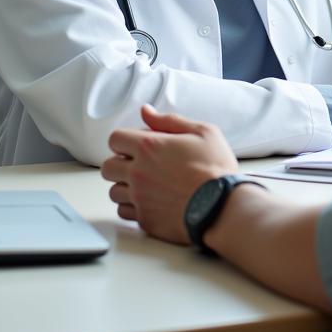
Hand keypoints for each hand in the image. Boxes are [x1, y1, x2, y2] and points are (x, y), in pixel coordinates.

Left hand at [100, 104, 237, 244]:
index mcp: (149, 147)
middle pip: (108, 167)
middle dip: (120, 163)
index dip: (125, 140)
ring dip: (125, 186)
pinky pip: (124, 212)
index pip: (115, 139)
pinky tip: (150, 201)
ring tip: (147, 185)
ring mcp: (139, 198)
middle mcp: (138, 173)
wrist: (223, 206)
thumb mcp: (202, 132)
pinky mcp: (145, 220)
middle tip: (140, 165)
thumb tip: (146, 111)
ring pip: (113, 192)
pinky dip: (132, 207)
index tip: (139, 145)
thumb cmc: (215, 168)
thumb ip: (169, 120)